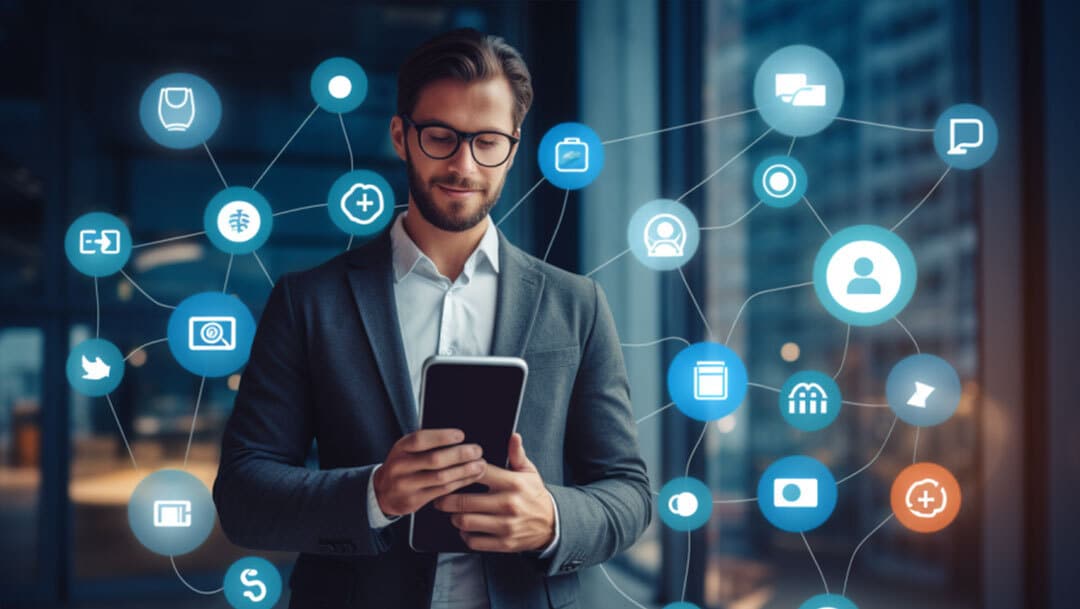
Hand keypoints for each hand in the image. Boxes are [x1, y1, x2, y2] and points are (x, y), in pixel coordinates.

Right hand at [373, 428, 485, 516]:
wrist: (382, 492)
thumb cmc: (403, 465)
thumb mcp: (407, 449)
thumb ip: (428, 443)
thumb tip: (460, 438)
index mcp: (400, 449)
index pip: (420, 440)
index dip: (442, 437)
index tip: (461, 435)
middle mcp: (401, 467)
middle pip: (434, 460)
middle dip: (459, 455)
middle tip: (477, 450)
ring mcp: (406, 485)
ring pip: (441, 478)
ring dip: (464, 471)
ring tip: (480, 464)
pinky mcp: (414, 501)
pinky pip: (442, 491)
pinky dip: (460, 483)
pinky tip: (471, 477)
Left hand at [434, 433, 554, 552]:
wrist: (552, 525)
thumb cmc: (534, 495)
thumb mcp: (529, 472)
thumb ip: (517, 454)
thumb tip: (513, 436)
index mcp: (512, 483)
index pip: (478, 472)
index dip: (460, 470)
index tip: (450, 471)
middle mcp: (508, 504)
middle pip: (464, 501)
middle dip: (446, 499)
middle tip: (440, 496)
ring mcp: (505, 525)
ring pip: (465, 522)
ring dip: (454, 517)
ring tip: (453, 512)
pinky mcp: (504, 543)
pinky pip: (474, 540)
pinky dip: (465, 535)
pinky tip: (466, 528)